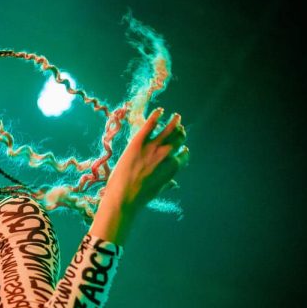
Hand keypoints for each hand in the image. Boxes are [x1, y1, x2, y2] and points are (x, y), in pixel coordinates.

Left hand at [89, 107, 188, 244]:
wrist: (123, 196)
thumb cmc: (139, 197)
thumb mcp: (157, 190)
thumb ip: (167, 184)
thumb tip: (174, 185)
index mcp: (173, 168)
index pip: (183, 155)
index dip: (183, 150)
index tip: (183, 148)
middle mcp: (166, 155)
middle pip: (178, 139)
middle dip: (180, 133)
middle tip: (180, 127)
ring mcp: (153, 147)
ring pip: (169, 129)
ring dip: (174, 122)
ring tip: (176, 116)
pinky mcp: (138, 142)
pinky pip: (150, 125)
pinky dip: (156, 116)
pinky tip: (160, 110)